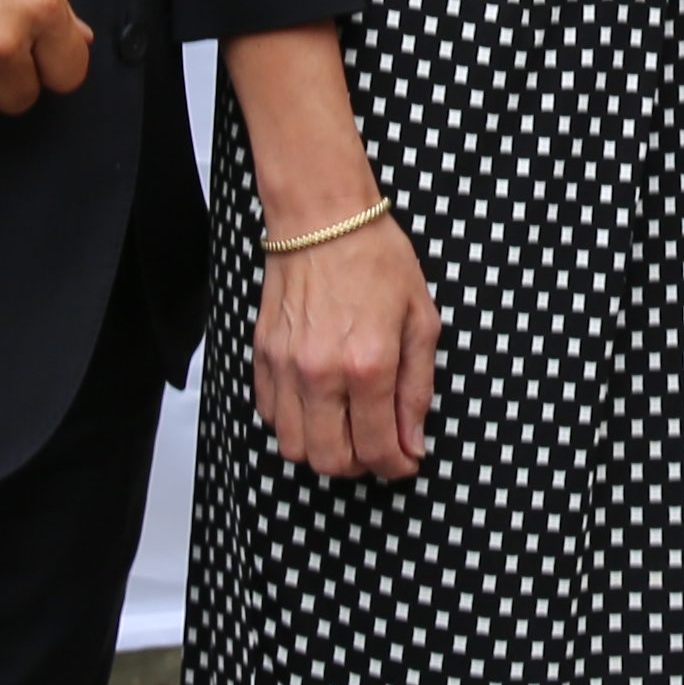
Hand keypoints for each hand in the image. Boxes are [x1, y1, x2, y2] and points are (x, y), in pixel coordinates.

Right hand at [253, 208, 440, 478]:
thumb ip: (418, 388)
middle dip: (360, 467)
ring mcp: (286, 367)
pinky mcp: (262, 356)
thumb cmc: (376, 258)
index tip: (405, 461)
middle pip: (330, 461)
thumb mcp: (421, 320)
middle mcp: (321, 373)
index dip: (396, 467)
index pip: (377, 449)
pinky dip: (293, 424)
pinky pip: (270, 415)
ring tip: (346, 429)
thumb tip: (413, 442)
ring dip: (323, 450)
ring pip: (294, 447)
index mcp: (369, 365)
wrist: (323, 217)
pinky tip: (317, 405)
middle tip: (377, 448)